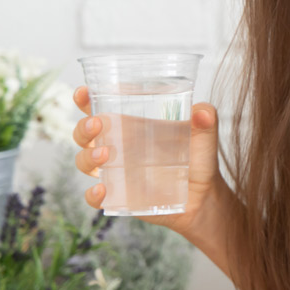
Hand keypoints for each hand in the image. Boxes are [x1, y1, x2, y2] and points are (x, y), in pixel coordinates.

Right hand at [71, 86, 225, 236]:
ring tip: (106, 155)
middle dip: (84, 127)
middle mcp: (116, 147)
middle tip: (98, 124)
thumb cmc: (198, 158)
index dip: (85, 99)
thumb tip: (203, 112)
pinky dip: (93, 194)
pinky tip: (102, 190)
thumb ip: (206, 118)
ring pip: (84, 162)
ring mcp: (115, 173)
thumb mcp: (204, 134)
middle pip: (84, 134)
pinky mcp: (119, 197)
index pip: (99, 107)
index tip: (83, 92)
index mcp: (130, 125)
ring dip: (88, 157)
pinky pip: (95, 197)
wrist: (203, 195)